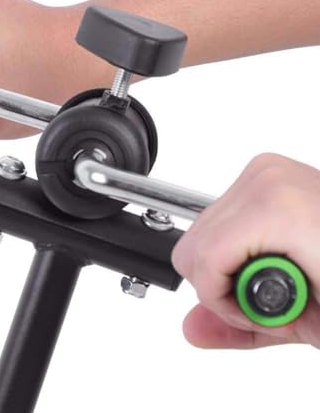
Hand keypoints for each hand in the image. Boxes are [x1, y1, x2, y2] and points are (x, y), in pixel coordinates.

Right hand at [171, 153, 319, 348]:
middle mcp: (266, 179)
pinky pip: (216, 217)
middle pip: (193, 245)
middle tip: (268, 294)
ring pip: (199, 231)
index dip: (222, 301)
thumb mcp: (312, 323)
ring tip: (273, 273)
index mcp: (279, 209)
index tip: (257, 312)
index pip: (204, 259)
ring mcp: (263, 171)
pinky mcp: (263, 173)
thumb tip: (195, 327)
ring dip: (226, 264)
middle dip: (221, 283)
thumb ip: (242, 329)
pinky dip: (232, 245)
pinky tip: (270, 254)